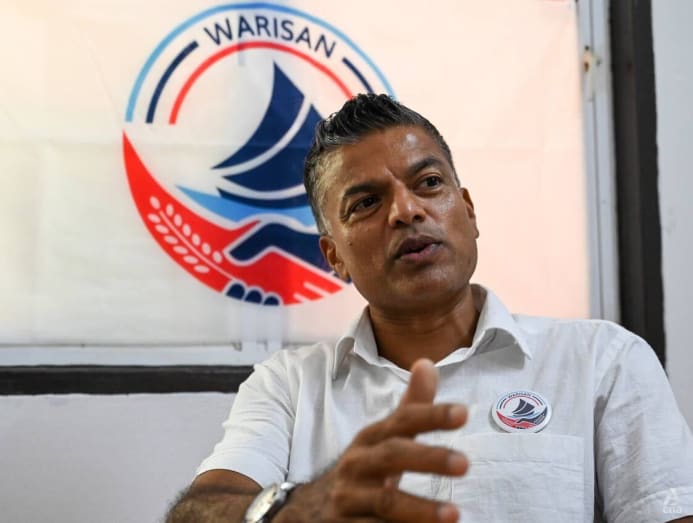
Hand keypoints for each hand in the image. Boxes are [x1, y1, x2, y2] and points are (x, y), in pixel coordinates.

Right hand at [275, 358, 467, 522]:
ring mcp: (348, 500)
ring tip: (455, 515)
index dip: (430, 415)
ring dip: (419, 509)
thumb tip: (427, 363)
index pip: (401, 421)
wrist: (307, 512)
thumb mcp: (382, 439)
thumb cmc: (362, 471)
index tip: (462, 412)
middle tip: (465, 462)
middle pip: (392, 456)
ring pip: (384, 503)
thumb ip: (410, 408)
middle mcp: (357, 465)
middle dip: (428, 458)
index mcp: (370, 440)